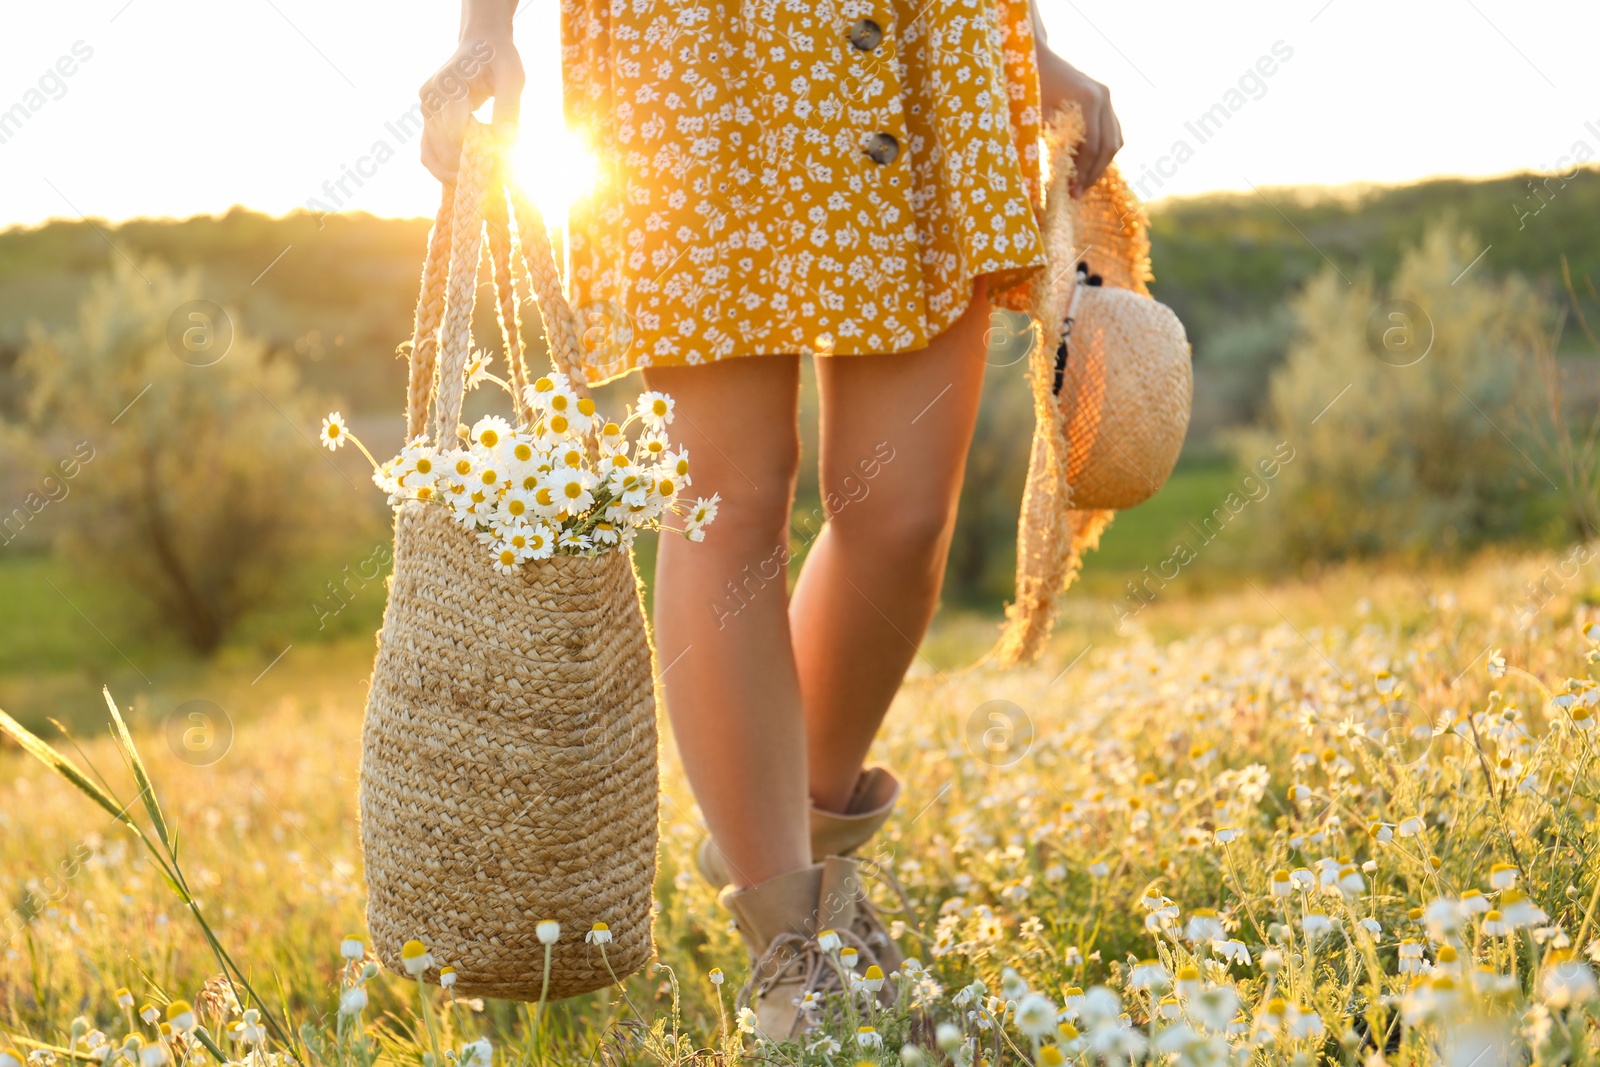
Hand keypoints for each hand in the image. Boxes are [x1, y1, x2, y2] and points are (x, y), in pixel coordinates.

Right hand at [419, 0, 522, 182]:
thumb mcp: (512, 77)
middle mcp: (430, 98)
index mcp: (448, 85)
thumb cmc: (499, 58)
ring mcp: (425, 110)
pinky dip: (443, 169)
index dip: (476, 151)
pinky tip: (463, 177)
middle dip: (469, 164)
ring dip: (455, 172)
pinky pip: (428, 153)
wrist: (481, 43)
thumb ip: (509, 108)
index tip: (499, 161)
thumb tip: (507, 142)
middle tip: (495, 175)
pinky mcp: (428, 120)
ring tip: (481, 179)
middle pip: (444, 146)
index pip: (455, 131)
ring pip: (432, 154)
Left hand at [1036, 50, 1122, 197]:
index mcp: (1088, 100)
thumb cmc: (1030, 85)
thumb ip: (1051, 142)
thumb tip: (1058, 179)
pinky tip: (1087, 165)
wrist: (1036, 56)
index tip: (1072, 192)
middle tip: (1078, 192)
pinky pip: (1111, 131)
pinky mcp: (1104, 98)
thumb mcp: (1036, 115)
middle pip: (1109, 145)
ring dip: (1102, 164)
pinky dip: (1102, 150)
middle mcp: (1103, 97)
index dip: (1083, 172)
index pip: (1092, 146)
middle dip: (1094, 172)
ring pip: (1115, 139)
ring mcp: (1106, 96)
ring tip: (1083, 182)